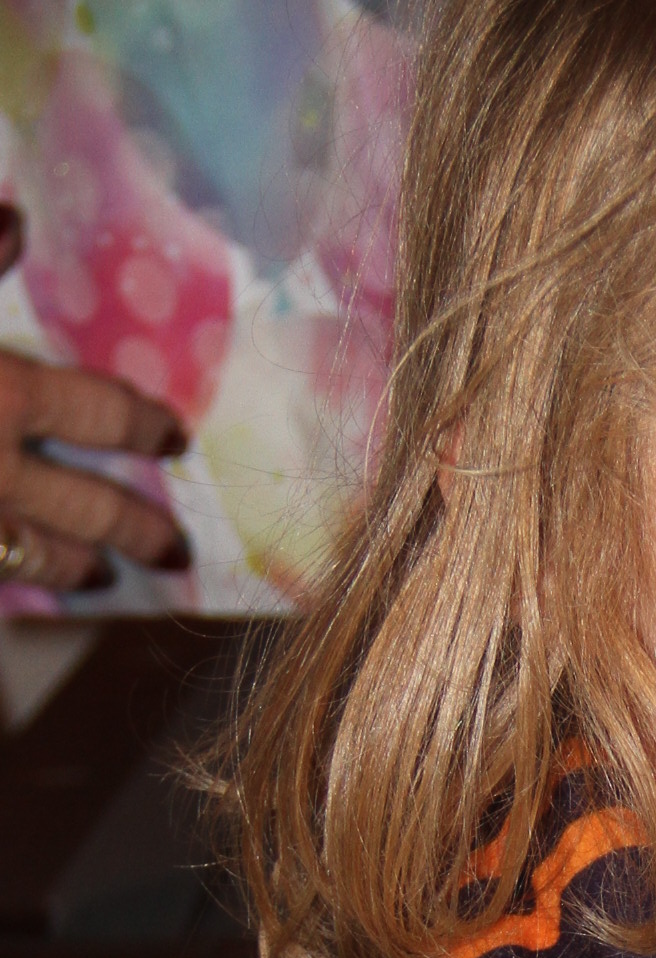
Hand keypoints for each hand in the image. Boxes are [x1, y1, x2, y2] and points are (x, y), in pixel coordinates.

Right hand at [0, 201, 190, 589]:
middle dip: (138, 527)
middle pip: (91, 508)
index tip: (174, 437)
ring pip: (37, 558)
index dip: (143, 423)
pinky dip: (8, 574)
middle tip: (172, 548)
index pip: (100, 410)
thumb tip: (14, 217)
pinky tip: (14, 573)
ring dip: (76, 568)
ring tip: (102, 577)